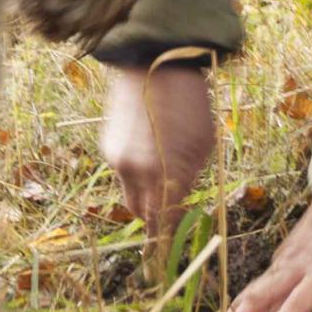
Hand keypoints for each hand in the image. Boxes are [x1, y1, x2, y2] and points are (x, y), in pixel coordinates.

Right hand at [100, 65, 215, 250]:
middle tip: (173, 209)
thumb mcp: (203, 144)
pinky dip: (136, 171)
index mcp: (163, 174)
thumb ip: (190, 180)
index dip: (168, 238)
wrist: (154, 63)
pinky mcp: (108, 146)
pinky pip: (123, 172)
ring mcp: (117, 159)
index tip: (172, 249)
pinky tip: (151, 148)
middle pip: (143, 214)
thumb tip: (181, 206)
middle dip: (157, 216)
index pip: (163, 223)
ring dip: (147, 193)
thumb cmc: (191, 102)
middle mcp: (135, 172)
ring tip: (165, 171)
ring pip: (131, 194)